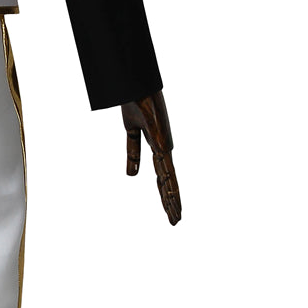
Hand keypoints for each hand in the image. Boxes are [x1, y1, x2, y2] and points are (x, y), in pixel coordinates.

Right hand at [120, 90, 181, 224]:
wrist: (135, 88)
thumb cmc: (134, 102)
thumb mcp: (130, 133)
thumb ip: (132, 154)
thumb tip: (132, 176)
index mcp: (158, 147)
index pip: (162, 176)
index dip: (165, 192)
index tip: (169, 206)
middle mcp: (164, 150)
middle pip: (168, 183)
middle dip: (171, 202)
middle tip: (176, 220)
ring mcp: (165, 147)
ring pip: (169, 181)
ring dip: (173, 201)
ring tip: (177, 218)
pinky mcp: (163, 144)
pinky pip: (166, 169)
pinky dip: (170, 185)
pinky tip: (173, 199)